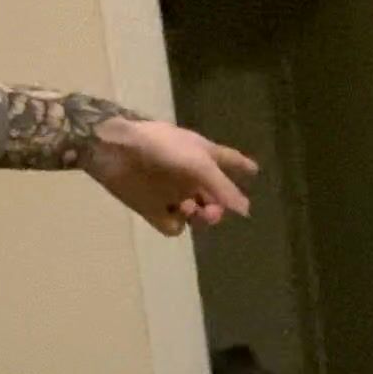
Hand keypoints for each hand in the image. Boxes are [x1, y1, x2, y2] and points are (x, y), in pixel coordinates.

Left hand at [83, 117, 256, 235]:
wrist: (118, 151)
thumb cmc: (162, 147)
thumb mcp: (199, 164)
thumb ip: (223, 188)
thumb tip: (245, 211)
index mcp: (203, 156)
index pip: (228, 161)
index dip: (241, 166)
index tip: (254, 171)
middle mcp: (190, 176)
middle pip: (215, 198)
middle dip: (218, 207)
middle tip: (211, 210)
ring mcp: (172, 193)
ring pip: (197, 215)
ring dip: (201, 218)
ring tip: (191, 209)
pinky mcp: (153, 209)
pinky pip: (173, 226)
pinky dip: (176, 223)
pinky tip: (174, 214)